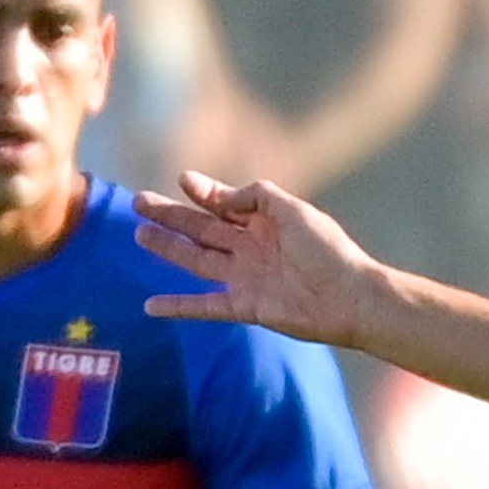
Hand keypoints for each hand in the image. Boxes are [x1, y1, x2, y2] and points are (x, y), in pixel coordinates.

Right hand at [135, 174, 392, 348]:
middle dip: (171, 216)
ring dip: (168, 248)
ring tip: (139, 234)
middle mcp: (251, 248)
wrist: (349, 297)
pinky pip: (205, 306)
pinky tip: (151, 305)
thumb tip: (218, 195)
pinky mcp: (246, 307)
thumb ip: (255, 196)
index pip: (224, 203)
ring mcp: (246, 278)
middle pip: (202, 229)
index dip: (203, 191)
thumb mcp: (292, 209)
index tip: (182, 180)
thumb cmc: (328, 250)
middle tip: (139, 202)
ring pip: (197, 260)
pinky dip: (178, 307)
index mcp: (265, 221)